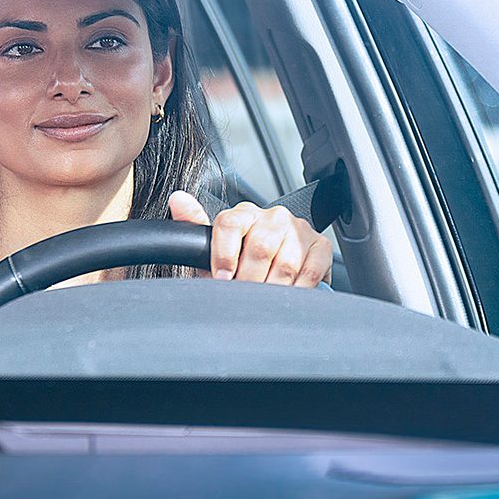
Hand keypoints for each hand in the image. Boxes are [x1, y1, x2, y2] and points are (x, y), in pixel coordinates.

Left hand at [168, 190, 331, 287]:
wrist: (269, 275)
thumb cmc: (238, 266)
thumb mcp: (210, 253)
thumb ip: (194, 227)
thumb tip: (177, 199)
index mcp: (243, 214)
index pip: (230, 224)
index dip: (224, 256)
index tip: (223, 279)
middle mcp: (272, 216)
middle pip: (260, 247)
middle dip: (250, 279)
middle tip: (244, 295)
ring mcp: (298, 229)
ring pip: (286, 263)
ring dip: (273, 288)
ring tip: (263, 299)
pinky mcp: (320, 246)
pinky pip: (311, 271)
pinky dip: (298, 289)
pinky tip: (287, 295)